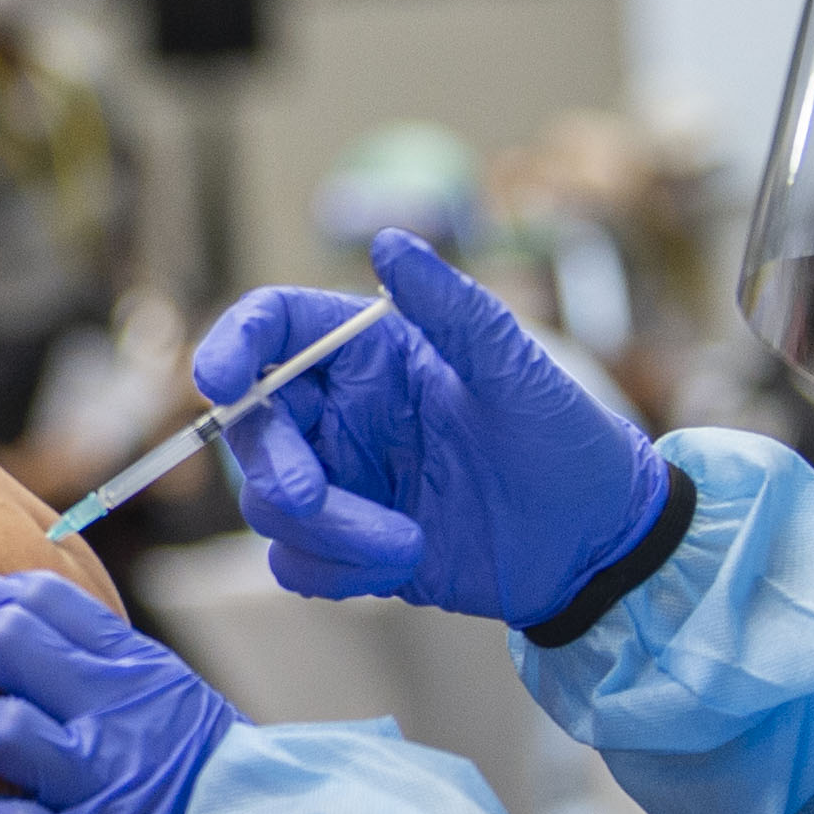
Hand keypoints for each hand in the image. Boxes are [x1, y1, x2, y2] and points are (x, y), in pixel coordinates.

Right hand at [201, 233, 672, 627]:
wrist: (594, 545)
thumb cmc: (566, 442)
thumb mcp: (517, 371)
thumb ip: (453, 309)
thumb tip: (389, 241)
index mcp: (372, 353)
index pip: (274, 327)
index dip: (233, 345)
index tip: (218, 380)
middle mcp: (343, 411)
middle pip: (253, 426)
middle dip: (273, 465)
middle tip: (313, 497)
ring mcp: (342, 479)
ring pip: (269, 503)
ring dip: (325, 532)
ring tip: (407, 545)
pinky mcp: (348, 545)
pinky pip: (295, 561)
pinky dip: (334, 571)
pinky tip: (401, 567)